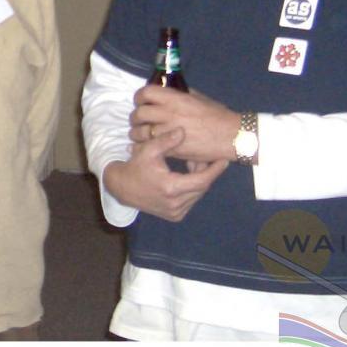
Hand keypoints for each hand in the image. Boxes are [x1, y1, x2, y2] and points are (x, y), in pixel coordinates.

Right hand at [103, 127, 228, 221]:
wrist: (122, 188)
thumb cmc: (135, 167)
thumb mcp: (148, 150)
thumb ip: (166, 141)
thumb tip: (182, 131)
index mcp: (171, 188)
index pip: (202, 180)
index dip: (215, 169)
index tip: (224, 159)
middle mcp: (176, 204)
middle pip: (202, 187)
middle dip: (206, 172)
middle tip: (204, 157)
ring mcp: (175, 212)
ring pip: (197, 194)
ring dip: (199, 180)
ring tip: (192, 164)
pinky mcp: (175, 216)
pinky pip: (191, 200)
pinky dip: (191, 188)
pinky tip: (185, 176)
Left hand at [129, 84, 240, 161]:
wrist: (230, 136)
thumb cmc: (217, 115)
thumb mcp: (198, 97)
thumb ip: (181, 94)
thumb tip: (168, 92)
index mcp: (175, 99)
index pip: (146, 93)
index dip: (139, 97)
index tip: (140, 101)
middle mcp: (168, 114)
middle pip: (139, 114)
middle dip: (135, 117)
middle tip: (138, 120)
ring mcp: (169, 132)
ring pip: (139, 132)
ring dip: (136, 133)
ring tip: (139, 134)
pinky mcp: (172, 149)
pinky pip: (148, 147)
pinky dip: (143, 147)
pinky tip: (145, 146)